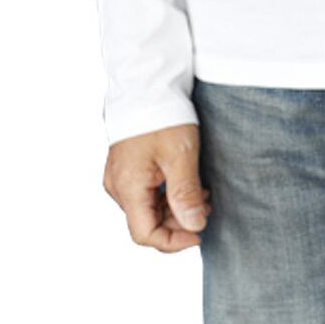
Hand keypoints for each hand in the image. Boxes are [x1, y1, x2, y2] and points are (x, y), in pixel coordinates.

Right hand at [103, 122, 210, 251]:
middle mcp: (118, 186)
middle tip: (206, 207)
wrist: (147, 82)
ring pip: (146, 207)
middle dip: (178, 222)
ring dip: (174, 208)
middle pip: (146, 222)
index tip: (199, 233)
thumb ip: (185, 195)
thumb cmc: (163, 115)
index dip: (173, 241)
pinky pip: (145, 191)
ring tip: (202, 194)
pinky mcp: (127, 165)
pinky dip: (166, 194)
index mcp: (127, 187)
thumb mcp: (181, 156)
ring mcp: (120, 175)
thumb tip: (194, 227)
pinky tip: (187, 184)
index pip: (145, 234)